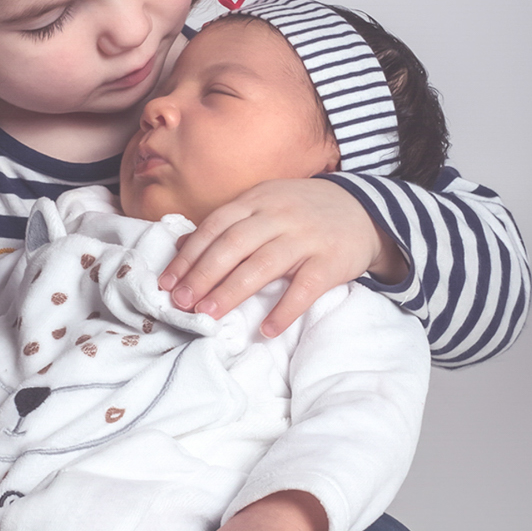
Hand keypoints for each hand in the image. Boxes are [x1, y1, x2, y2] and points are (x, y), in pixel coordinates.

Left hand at [157, 179, 406, 336]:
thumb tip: (181, 243)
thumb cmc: (302, 211)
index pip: (215, 227)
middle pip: (233, 246)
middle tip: (181, 303)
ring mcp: (305, 237)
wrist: (364, 209)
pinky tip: (265, 330)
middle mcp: (278, 215)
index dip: (189, 256)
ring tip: (209, 316)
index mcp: (257, 200)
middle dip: (202, 276)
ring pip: (263, 266)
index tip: (166, 282)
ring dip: (231, 292)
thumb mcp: (263, 204)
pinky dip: (284, 310)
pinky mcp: (330, 261)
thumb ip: (227, 223)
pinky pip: (304, 288)